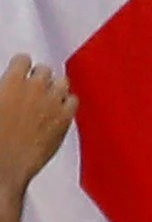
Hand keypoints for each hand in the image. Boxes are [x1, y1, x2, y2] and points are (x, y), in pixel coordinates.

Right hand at [0, 54, 75, 195]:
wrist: (4, 162)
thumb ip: (4, 89)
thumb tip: (9, 87)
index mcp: (12, 81)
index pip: (24, 59)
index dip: (21, 66)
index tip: (21, 72)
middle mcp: (36, 88)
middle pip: (45, 69)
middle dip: (39, 76)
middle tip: (34, 87)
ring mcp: (54, 103)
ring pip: (63, 82)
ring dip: (55, 87)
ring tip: (48, 97)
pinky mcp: (65, 120)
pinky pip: (74, 101)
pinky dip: (67, 103)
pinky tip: (58, 110)